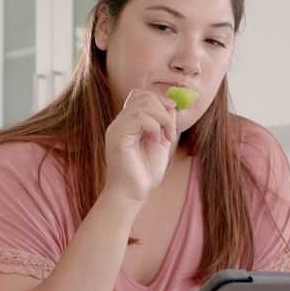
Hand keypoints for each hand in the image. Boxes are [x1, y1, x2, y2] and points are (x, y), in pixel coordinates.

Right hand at [102, 88, 177, 202]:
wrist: (133, 195)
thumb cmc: (145, 172)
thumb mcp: (161, 141)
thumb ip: (164, 122)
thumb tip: (171, 105)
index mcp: (128, 122)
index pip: (140, 95)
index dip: (159, 100)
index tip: (172, 116)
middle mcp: (119, 123)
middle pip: (143, 96)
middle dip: (164, 110)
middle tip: (171, 133)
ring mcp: (116, 129)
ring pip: (142, 105)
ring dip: (162, 119)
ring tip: (166, 137)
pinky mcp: (117, 138)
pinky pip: (138, 117)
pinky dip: (154, 126)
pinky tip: (156, 140)